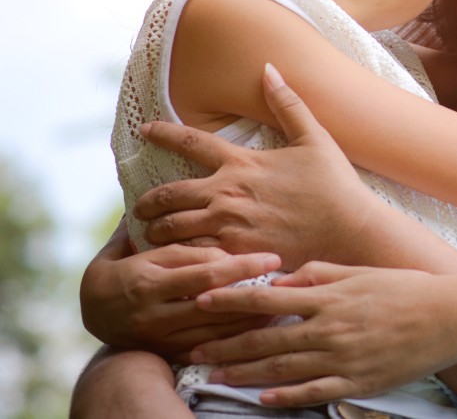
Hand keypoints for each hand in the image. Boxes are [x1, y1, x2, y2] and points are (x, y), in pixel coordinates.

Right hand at [79, 223, 280, 358]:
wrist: (90, 323)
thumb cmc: (110, 275)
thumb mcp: (118, 250)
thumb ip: (145, 230)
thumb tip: (163, 196)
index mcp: (144, 275)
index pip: (193, 262)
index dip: (228, 256)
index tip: (257, 245)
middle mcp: (153, 304)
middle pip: (208, 288)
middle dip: (245, 273)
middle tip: (275, 260)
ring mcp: (161, 330)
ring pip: (213, 320)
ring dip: (247, 306)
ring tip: (277, 290)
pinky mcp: (168, 349)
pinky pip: (208, 343)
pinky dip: (235, 333)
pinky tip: (259, 322)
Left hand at [133, 64, 379, 267]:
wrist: (349, 229)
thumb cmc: (335, 184)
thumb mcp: (315, 138)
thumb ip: (288, 104)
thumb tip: (269, 68)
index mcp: (241, 163)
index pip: (190, 141)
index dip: (163, 133)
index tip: (145, 130)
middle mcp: (227, 193)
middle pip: (167, 195)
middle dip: (146, 202)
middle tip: (138, 209)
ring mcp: (228, 226)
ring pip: (171, 229)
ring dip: (157, 231)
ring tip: (152, 237)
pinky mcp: (235, 254)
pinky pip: (191, 256)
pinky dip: (178, 257)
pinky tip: (175, 261)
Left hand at [190, 262, 456, 406]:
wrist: (449, 316)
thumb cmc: (407, 288)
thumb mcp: (361, 272)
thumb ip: (321, 273)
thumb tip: (284, 277)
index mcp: (329, 296)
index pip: (269, 298)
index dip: (233, 300)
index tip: (203, 300)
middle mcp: (329, 328)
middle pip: (266, 339)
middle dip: (227, 344)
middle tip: (194, 349)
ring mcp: (342, 357)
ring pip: (282, 368)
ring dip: (245, 373)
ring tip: (216, 375)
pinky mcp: (357, 381)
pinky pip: (314, 391)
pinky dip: (286, 397)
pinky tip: (264, 399)